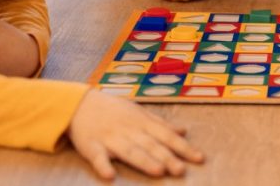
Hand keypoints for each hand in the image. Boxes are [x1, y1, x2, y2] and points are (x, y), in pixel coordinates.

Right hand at [67, 90, 203, 179]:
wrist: (80, 103)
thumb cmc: (114, 110)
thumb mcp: (139, 112)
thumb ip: (160, 123)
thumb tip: (183, 131)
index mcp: (142, 122)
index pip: (167, 136)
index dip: (183, 147)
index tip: (199, 158)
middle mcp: (129, 130)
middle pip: (151, 145)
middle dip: (167, 157)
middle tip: (181, 170)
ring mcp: (110, 138)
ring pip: (129, 151)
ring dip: (143, 161)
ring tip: (158, 171)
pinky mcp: (91, 146)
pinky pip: (97, 157)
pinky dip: (103, 166)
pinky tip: (110, 176)